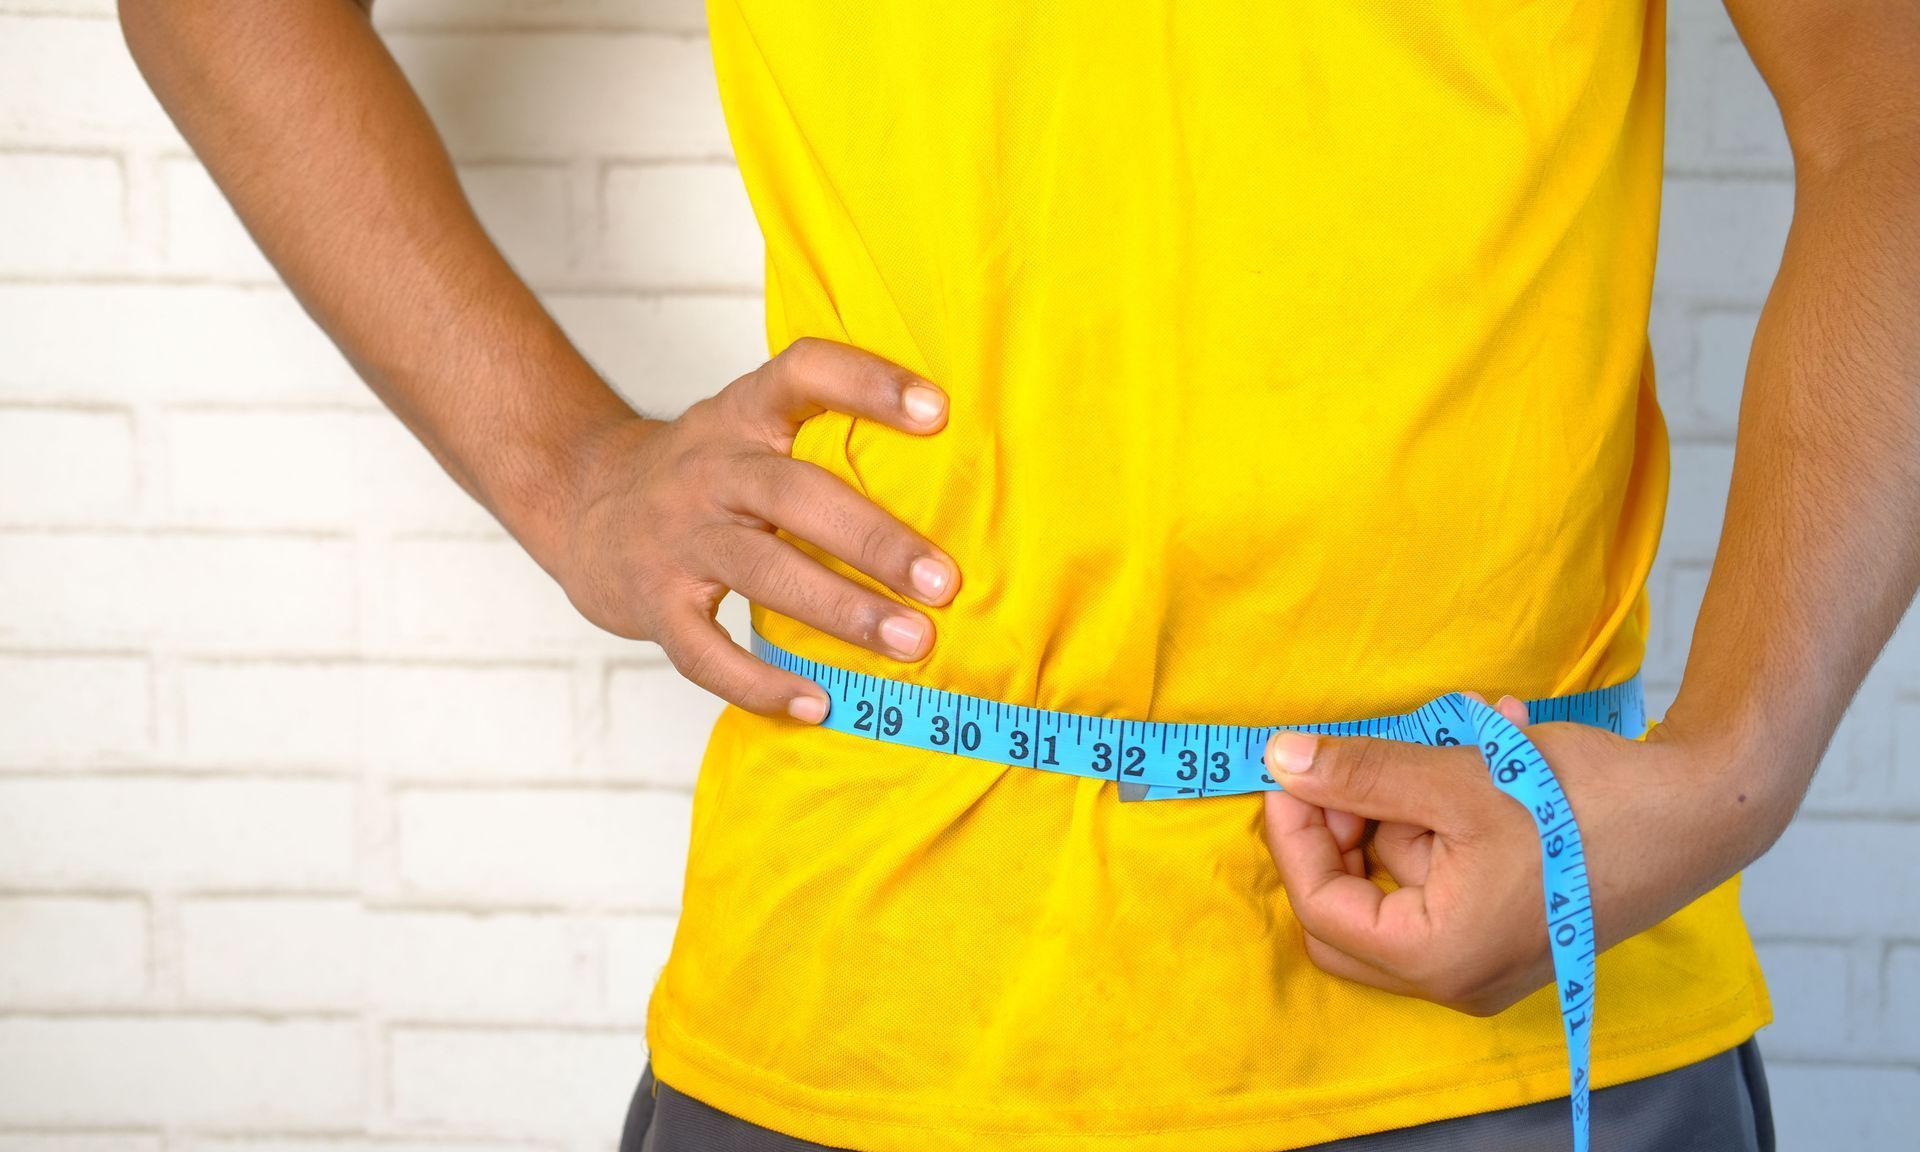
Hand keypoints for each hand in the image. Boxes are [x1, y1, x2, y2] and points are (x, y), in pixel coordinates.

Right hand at [555, 337, 958, 720]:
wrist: (581, 502)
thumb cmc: (705, 471)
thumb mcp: (750, 427)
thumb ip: (825, 436)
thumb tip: (956, 477)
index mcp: (744, 415)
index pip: (802, 374)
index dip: (866, 384)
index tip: (937, 411)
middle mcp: (710, 468)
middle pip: (793, 494)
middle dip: (874, 539)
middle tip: (944, 581)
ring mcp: (678, 538)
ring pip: (761, 571)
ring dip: (842, 610)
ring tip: (912, 643)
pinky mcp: (653, 604)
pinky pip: (706, 652)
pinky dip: (762, 682)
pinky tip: (820, 702)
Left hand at [1260, 695, 1767, 1015]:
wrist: (1704, 808)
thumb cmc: (1586, 803)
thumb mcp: (1456, 777)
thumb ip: (1360, 773)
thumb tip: (1279, 761)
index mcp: (1437, 959)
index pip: (1320, 906)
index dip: (1295, 831)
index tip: (1291, 767)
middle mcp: (1457, 976)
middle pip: (1349, 909)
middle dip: (1349, 826)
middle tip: (1359, 765)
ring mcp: (1486, 955)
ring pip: (1401, 877)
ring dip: (1414, 796)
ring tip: (1462, 730)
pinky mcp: (1510, 923)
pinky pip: (1449, 869)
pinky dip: (1453, 807)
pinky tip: (1494, 741)